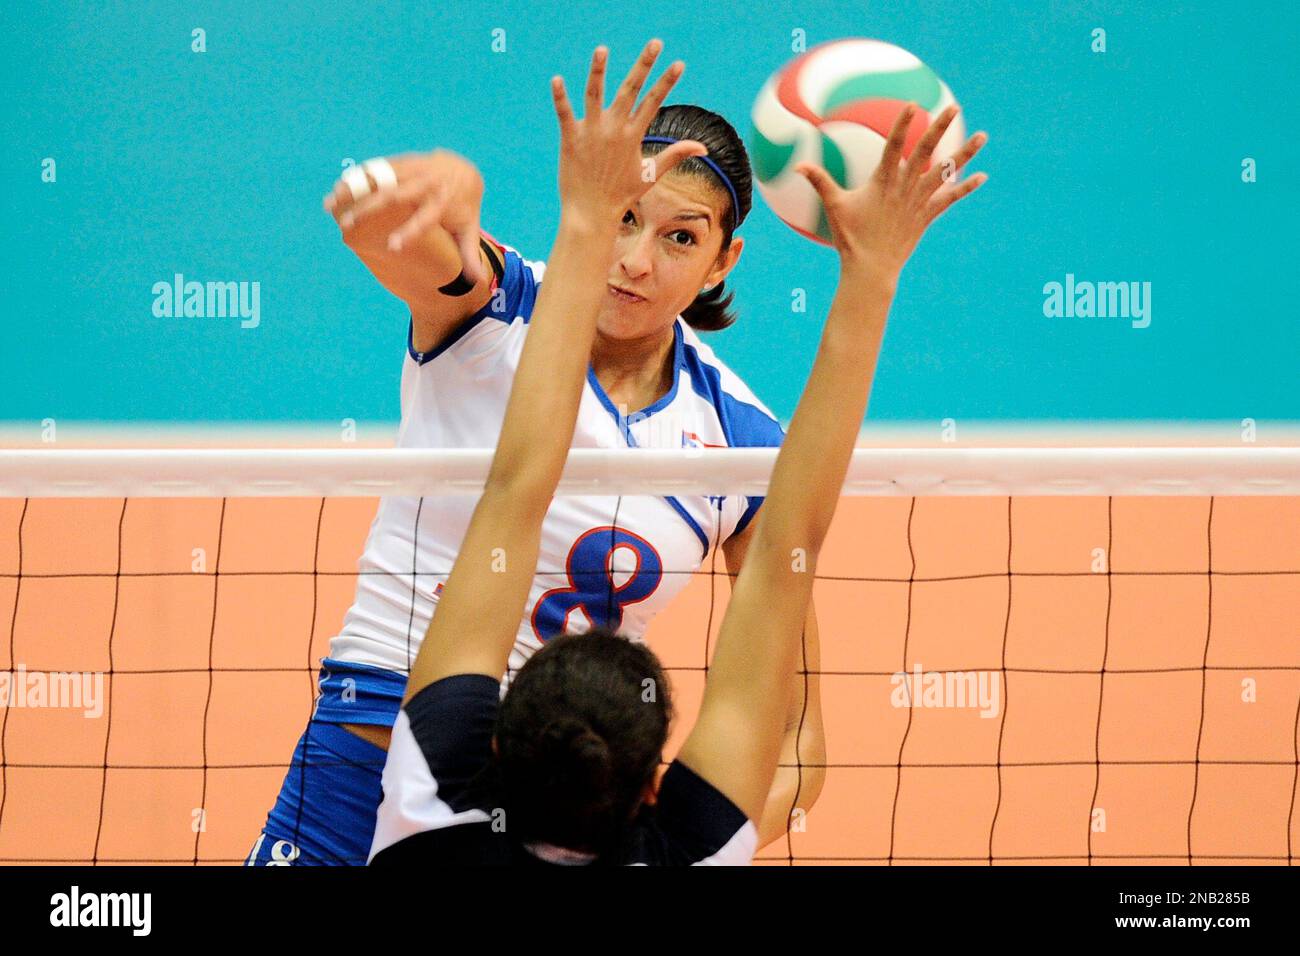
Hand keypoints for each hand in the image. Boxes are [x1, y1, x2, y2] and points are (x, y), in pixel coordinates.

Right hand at [323, 149, 487, 284]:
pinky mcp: (401, 161)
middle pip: (395, 196)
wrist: (463, 168)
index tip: (392, 247)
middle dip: (369, 209)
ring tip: (329, 204)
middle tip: (347, 225)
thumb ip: (469, 253)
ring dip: (353, 189)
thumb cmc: (463, 205)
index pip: (425, 220)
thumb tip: (478, 281)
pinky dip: (356, 178)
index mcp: (442, 203)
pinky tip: (336, 190)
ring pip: (380, 178)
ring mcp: (412, 169)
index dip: (410, 232)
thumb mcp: (469, 228)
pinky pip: (376, 168)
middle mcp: (426, 184)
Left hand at [550, 39, 707, 227]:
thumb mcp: (651, 174)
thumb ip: (675, 155)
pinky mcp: (570, 139)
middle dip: (644, 65)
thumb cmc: (620, 195)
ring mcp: (592, 133)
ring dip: (599, 71)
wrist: (591, 213)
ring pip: (595, 94)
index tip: (679, 63)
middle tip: (655, 42)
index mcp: (633, 136)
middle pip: (631, 90)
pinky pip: (564, 113)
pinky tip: (556, 80)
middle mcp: (614, 130)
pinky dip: (560, 97)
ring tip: (602, 49)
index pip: (654, 102)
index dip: (667, 82)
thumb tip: (703, 147)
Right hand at [795, 105, 987, 279]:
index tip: (914, 105)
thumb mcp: (834, 207)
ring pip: (947, 172)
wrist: (872, 268)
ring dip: (966, 153)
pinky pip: (950, 199)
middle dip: (941, 127)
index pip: (895, 146)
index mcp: (884, 181)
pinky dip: (966, 188)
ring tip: (983, 135)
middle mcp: (906, 187)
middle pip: (927, 151)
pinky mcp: (927, 216)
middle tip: (954, 106)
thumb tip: (797, 165)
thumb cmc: (851, 238)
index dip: (904, 124)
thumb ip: (818, 181)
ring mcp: (919, 201)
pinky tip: (982, 177)